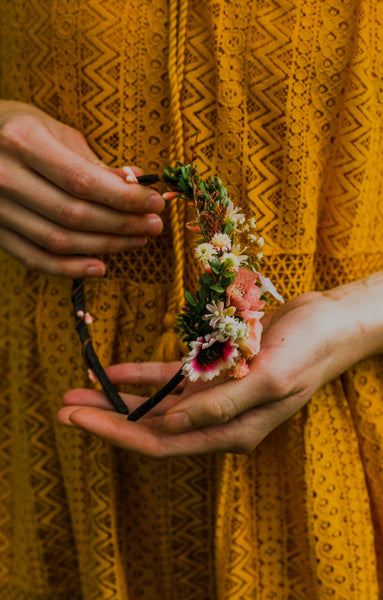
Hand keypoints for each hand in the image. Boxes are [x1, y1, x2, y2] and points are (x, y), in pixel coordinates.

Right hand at [0, 101, 163, 276]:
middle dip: (122, 224)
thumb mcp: (58, 132)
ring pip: (59, 241)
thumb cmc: (23, 129)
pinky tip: (101, 267)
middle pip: (73, 214)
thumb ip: (95, 163)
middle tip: (154, 225)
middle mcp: (4, 176)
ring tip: (137, 240)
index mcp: (23, 141)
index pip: (83, 181)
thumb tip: (137, 183)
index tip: (155, 204)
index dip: (124, 198)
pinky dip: (70, 269)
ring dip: (105, 246)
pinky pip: (35, 258)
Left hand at [58, 276, 382, 456]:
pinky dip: (139, 376)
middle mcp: (218, 419)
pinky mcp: (214, 372)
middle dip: (106, 419)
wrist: (330, 321)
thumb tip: (175, 424)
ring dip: (115, 399)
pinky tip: (111, 371)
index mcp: (232, 430)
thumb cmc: (309, 349)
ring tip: (77, 390)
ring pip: (155, 405)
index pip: (162, 442)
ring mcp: (215, 396)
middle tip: (63, 408)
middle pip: (150, 427)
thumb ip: (224, 404)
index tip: (78, 420)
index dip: (117, 434)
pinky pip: (169, 379)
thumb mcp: (272, 378)